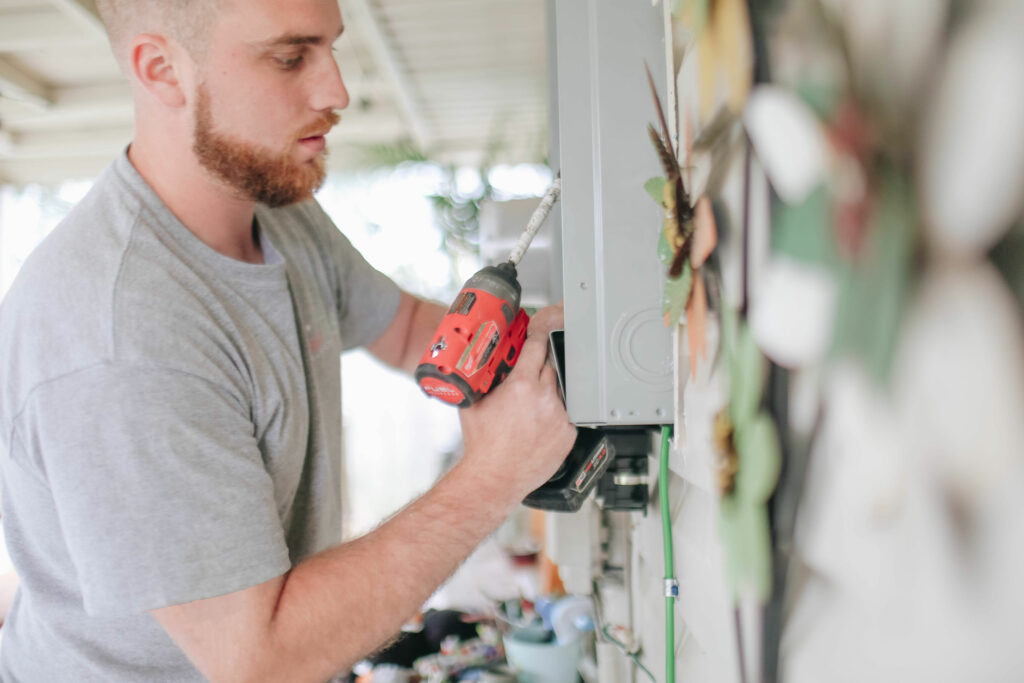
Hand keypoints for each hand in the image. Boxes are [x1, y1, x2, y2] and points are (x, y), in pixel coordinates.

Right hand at [458, 303, 575, 499]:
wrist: (494, 477)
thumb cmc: (483, 445)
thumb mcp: (475, 401)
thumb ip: (482, 377)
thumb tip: (484, 360)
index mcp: (522, 386)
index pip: (537, 345)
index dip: (537, 335)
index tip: (538, 331)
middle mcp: (545, 398)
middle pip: (551, 364)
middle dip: (541, 364)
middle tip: (528, 373)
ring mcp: (560, 416)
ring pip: (560, 388)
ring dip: (549, 389)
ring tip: (531, 404)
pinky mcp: (569, 433)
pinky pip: (568, 412)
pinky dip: (556, 412)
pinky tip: (539, 420)